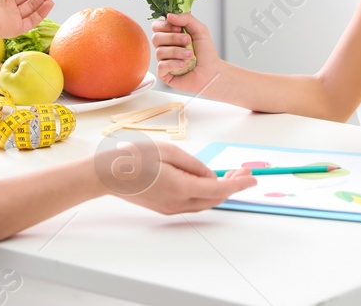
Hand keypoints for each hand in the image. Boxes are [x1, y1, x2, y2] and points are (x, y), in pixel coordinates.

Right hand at [98, 140, 255, 213]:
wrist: (107, 175)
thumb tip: (210, 174)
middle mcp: (178, 202)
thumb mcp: (168, 151)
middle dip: (233, 185)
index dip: (239, 184)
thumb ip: (194, 164)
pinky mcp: (166, 208)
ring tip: (230, 173)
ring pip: (205, 202)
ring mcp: (172, 208)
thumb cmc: (133, 158)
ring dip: (220, 190)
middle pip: (215, 198)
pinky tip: (209, 180)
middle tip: (243, 171)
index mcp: (180, 187)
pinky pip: (194, 202)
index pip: (218, 189)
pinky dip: (207, 193)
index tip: (252, 179)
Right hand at [150, 13, 221, 92]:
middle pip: (156, 38)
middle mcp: (165, 47)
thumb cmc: (206, 52)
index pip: (157, 26)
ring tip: (190, 55)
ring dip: (177, 52)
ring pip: (159, 52)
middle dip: (173, 38)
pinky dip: (174, 64)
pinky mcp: (164, 74)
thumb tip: (169, 15)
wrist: (212, 72)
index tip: (179, 28)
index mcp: (171, 35)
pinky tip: (184, 65)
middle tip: (188, 41)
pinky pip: (161, 66)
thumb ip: (186, 19)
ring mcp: (163, 60)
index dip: (165, 26)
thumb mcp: (200, 30)